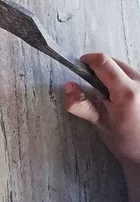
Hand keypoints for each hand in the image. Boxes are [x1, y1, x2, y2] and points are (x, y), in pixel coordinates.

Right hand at [65, 53, 139, 167]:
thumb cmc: (126, 141)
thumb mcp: (100, 123)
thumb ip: (81, 104)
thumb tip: (69, 86)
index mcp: (127, 92)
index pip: (104, 62)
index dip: (88, 60)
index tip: (80, 65)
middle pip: (114, 63)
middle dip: (100, 71)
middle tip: (95, 90)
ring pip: (123, 68)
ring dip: (112, 75)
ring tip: (110, 97)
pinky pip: (132, 75)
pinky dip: (122, 80)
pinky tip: (122, 98)